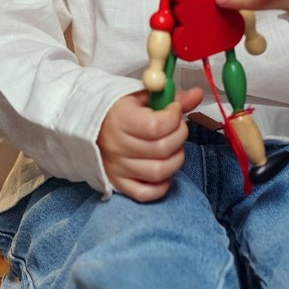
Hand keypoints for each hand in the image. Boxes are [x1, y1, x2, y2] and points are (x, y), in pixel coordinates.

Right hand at [97, 85, 201, 201]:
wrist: (91, 126)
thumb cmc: (120, 110)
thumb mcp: (143, 96)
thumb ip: (171, 96)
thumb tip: (197, 94)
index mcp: (120, 119)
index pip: (156, 126)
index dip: (174, 118)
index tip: (175, 110)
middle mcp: (117, 146)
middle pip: (162, 149)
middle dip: (179, 136)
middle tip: (177, 127)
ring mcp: (117, 168)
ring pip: (159, 172)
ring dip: (176, 159)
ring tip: (173, 147)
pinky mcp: (119, 184)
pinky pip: (146, 193)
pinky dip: (162, 185)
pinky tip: (164, 168)